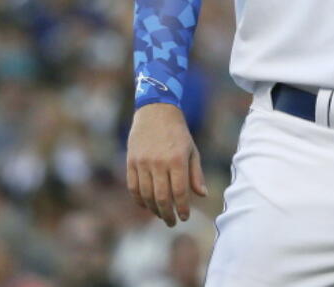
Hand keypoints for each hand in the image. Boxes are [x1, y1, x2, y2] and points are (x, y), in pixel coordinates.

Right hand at [126, 103, 207, 226]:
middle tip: (172, 222)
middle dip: (168, 214)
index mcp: (177, 160)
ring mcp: (142, 163)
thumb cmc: (178, 133)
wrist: (156, 112)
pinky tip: (146, 205)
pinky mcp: (131, 162)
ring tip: (161, 215)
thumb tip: (202, 195)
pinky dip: (139, 200)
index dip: (183, 208)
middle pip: (162, 197)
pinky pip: (133, 187)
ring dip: (154, 209)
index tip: (185, 217)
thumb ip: (196, 174)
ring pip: (146, 195)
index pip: (180, 192)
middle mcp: (159, 163)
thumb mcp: (192, 150)